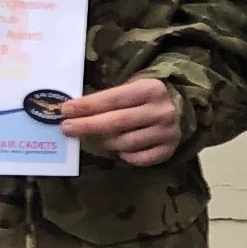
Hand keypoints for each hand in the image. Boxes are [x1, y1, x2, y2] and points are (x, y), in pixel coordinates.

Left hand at [56, 76, 182, 169]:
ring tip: (97, 137)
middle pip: (117, 122)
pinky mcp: (169, 150)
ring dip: (106, 141)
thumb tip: (73, 112)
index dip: (88, 106)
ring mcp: (167, 132)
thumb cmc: (145, 98)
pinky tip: (120, 150)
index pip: (113, 99)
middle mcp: (161, 111)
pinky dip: (125, 156)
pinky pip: (139, 159)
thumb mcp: (132, 88)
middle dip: (88, 125)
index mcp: (151, 89)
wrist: (180, 108)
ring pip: (126, 143)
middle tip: (67, 128)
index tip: (66, 110)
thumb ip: (107, 99)